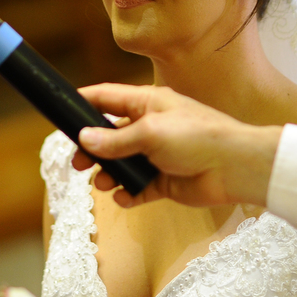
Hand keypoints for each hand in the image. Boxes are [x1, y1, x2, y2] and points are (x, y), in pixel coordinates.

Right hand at [74, 83, 280, 208]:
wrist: (235, 168)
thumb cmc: (198, 137)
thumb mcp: (150, 132)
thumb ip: (115, 138)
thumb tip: (84, 138)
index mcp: (147, 103)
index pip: (107, 98)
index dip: (83, 102)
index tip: (61, 110)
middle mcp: (149, 127)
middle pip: (109, 134)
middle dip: (91, 148)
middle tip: (77, 162)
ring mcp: (156, 155)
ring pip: (121, 164)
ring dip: (109, 174)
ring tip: (103, 184)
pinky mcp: (164, 181)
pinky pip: (138, 188)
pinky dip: (129, 194)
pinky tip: (125, 198)